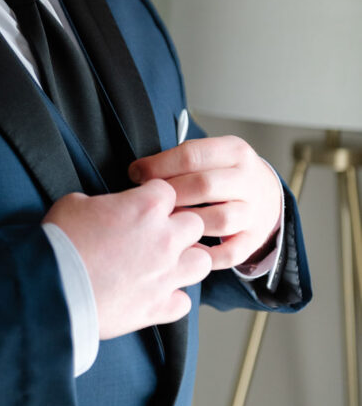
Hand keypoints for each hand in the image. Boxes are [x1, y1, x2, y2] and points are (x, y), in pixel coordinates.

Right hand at [43, 181, 211, 338]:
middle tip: (156, 233)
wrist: (52, 288)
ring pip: (202, 263)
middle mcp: (164, 239)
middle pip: (196, 224)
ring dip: (186, 261)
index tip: (141, 205)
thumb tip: (106, 209)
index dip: (153, 197)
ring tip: (164, 264)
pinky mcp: (157, 307)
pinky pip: (183, 302)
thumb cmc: (60, 242)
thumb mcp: (75, 203)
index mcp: (146, 207)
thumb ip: (103, 202)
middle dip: (179, 226)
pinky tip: (154, 294)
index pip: (168, 190)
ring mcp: (165, 275)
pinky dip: (171, 299)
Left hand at [129, 136, 281, 271]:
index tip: (136, 173)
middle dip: (170, 194)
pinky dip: (206, 254)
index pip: (192, 155)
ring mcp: (253, 211)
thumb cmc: (226, 174)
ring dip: (188, 222)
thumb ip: (182, 160)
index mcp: (234, 151)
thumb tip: (139, 172)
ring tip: (168, 223)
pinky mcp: (254, 239)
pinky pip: (229, 253)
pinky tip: (187, 247)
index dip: (158, 165)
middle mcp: (247, 179)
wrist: (268, 196)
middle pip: (204, 185)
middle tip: (150, 201)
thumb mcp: (212, 155)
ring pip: (220, 219)